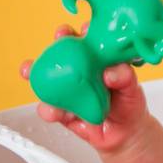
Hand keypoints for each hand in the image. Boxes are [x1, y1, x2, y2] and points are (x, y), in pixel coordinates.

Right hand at [20, 22, 150, 153]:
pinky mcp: (63, 111)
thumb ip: (124, 78)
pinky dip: (48, 109)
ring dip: (36, 72)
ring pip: (48, 78)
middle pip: (65, 52)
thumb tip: (110, 72)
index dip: (86, 31)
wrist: (126, 134)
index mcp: (99, 61)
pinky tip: (52, 110)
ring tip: (30, 70)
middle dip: (57, 43)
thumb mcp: (132, 89)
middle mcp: (81, 72)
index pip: (90, 41)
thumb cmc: (129, 104)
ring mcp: (69, 90)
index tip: (84, 28)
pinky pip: (51, 108)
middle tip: (58, 39)